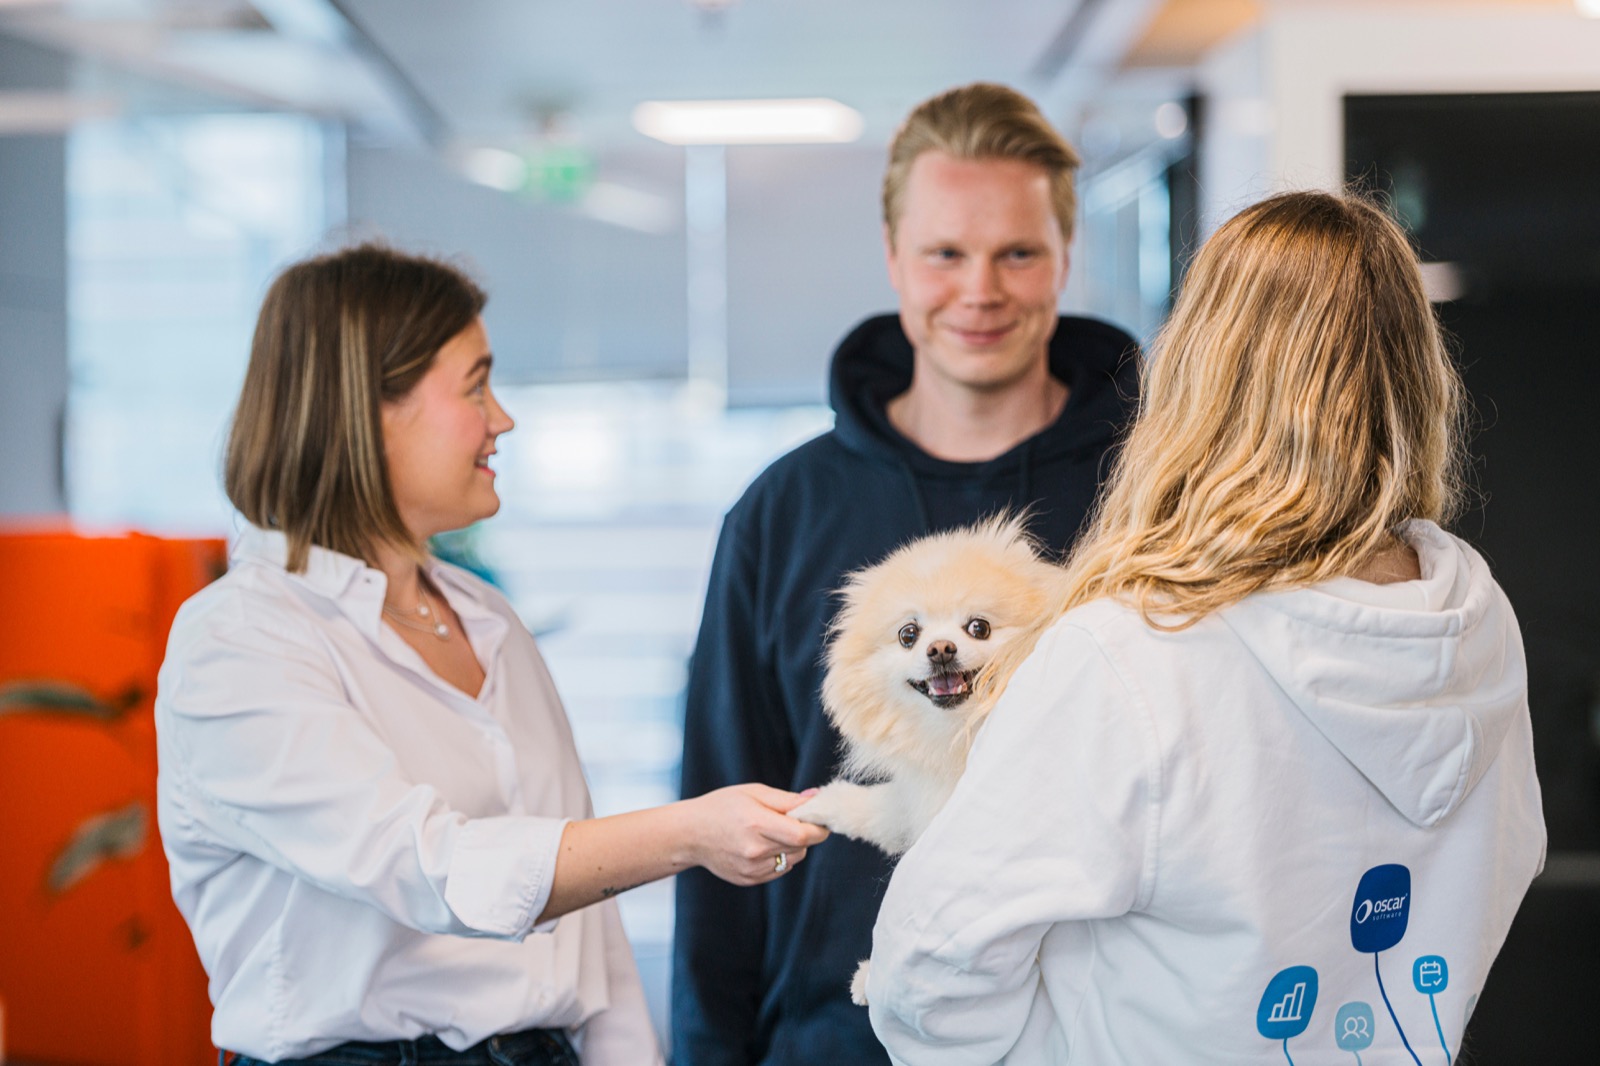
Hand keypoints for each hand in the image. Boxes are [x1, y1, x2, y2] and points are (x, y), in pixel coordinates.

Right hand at [684, 784, 830, 885]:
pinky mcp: (749, 880)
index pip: (803, 835)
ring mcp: (752, 869)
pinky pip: (780, 869)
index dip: (819, 828)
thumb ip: (787, 799)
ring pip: (793, 859)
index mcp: (756, 824)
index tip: (821, 818)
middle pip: (801, 847)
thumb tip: (817, 799)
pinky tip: (761, 845)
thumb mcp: (753, 792)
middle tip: (791, 819)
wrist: (690, 834)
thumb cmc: (722, 806)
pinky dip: (779, 857)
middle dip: (805, 833)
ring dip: (792, 846)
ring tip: (771, 832)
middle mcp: (755, 851)